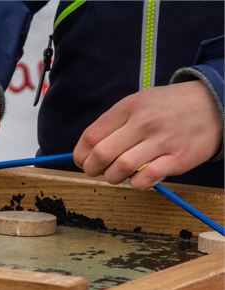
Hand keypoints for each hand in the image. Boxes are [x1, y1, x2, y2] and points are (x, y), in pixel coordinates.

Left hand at [73, 81, 222, 189]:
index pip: (91, 137)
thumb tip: (85, 151)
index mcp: (128, 107)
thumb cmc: (167, 107)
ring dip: (112, 178)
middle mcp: (144, 123)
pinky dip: (136, 184)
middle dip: (92, 169)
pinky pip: (146, 179)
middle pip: (101, 155)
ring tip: (117, 174)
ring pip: (121, 169)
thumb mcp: (137, 103)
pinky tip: (138, 179)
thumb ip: (112, 124)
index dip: (80, 155)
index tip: (82, 161)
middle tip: (97, 171)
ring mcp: (162, 141)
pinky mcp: (179, 158)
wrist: (213, 104)